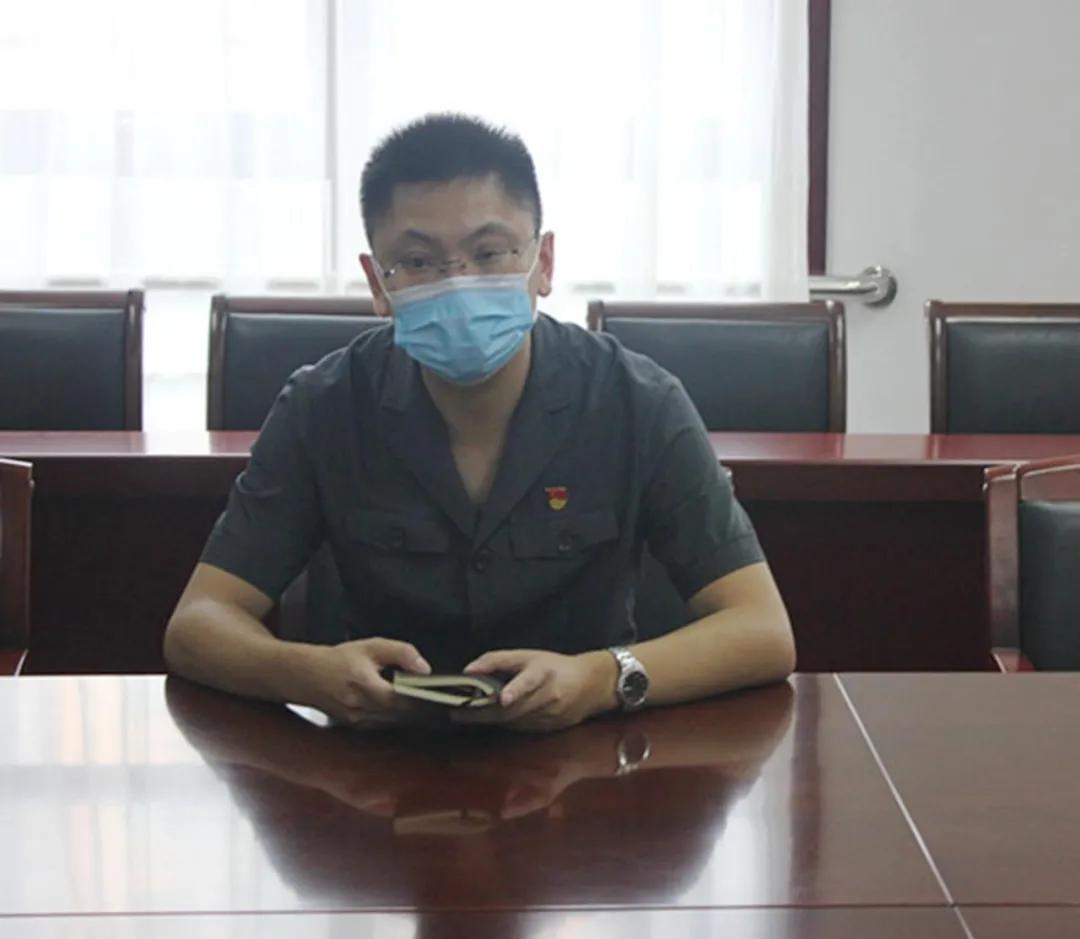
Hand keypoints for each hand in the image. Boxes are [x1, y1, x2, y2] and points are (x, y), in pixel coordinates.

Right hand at [302, 637, 430, 726]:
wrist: (305, 676)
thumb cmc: (338, 659)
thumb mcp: (371, 646)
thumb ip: (401, 653)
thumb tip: (425, 668)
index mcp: (366, 686)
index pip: (404, 699)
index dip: (424, 698)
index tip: (440, 693)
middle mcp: (361, 709)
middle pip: (402, 715)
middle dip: (421, 708)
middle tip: (442, 702)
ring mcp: (358, 721)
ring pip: (394, 722)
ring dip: (410, 715)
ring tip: (429, 704)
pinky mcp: (356, 727)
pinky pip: (383, 725)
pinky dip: (396, 717)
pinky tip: (406, 708)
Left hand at [453, 649, 616, 732]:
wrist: (591, 685)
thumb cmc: (554, 666)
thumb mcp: (528, 656)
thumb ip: (498, 660)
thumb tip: (468, 670)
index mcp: (543, 673)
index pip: (529, 681)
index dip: (516, 690)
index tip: (503, 699)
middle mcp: (548, 695)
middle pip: (513, 708)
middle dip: (485, 711)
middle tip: (459, 712)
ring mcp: (550, 715)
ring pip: (514, 721)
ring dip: (489, 719)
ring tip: (466, 714)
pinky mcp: (549, 729)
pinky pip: (520, 728)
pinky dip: (504, 723)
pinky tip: (491, 719)